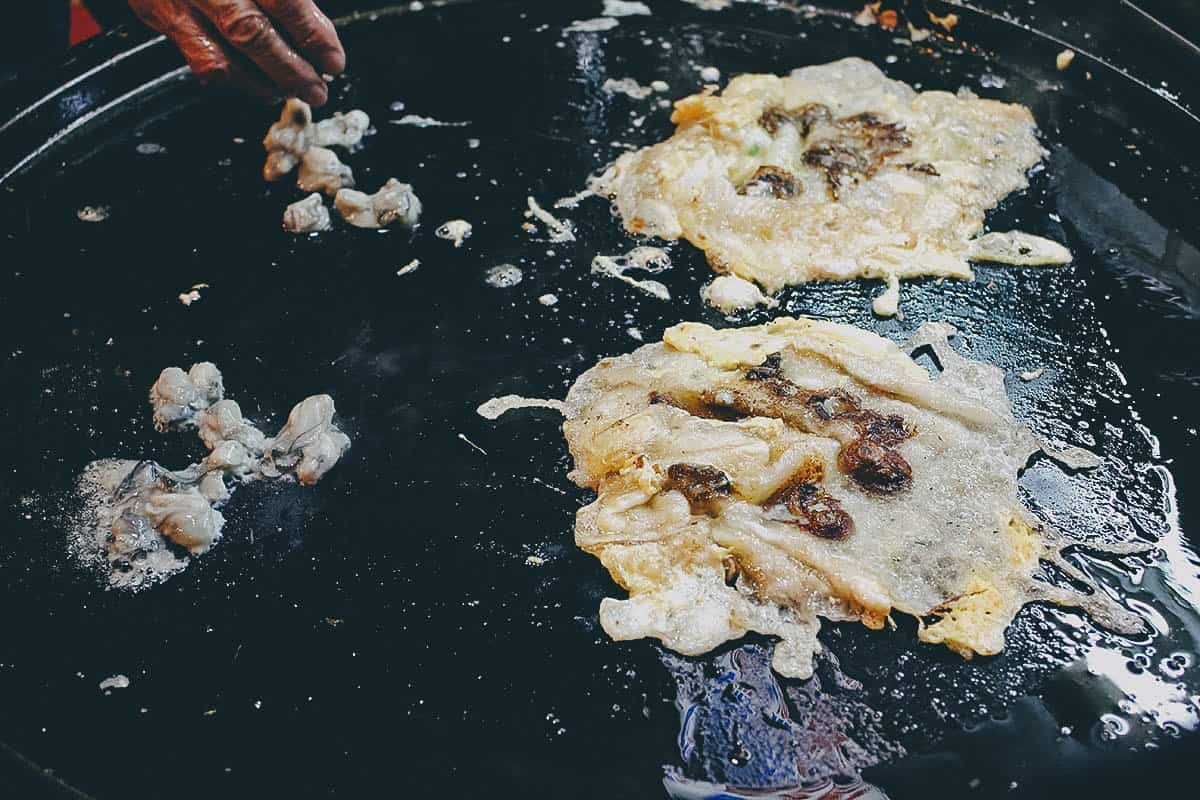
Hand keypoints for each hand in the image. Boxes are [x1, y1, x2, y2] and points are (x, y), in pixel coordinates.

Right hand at [127, 0, 345, 105]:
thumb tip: (317, 30)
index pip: (285, 0)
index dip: (313, 35)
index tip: (333, 59)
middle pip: (253, 33)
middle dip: (292, 70)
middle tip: (316, 88)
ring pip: (224, 56)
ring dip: (263, 83)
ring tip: (288, 91)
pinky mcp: (157, 11)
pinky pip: (199, 59)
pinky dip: (232, 80)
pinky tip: (254, 84)